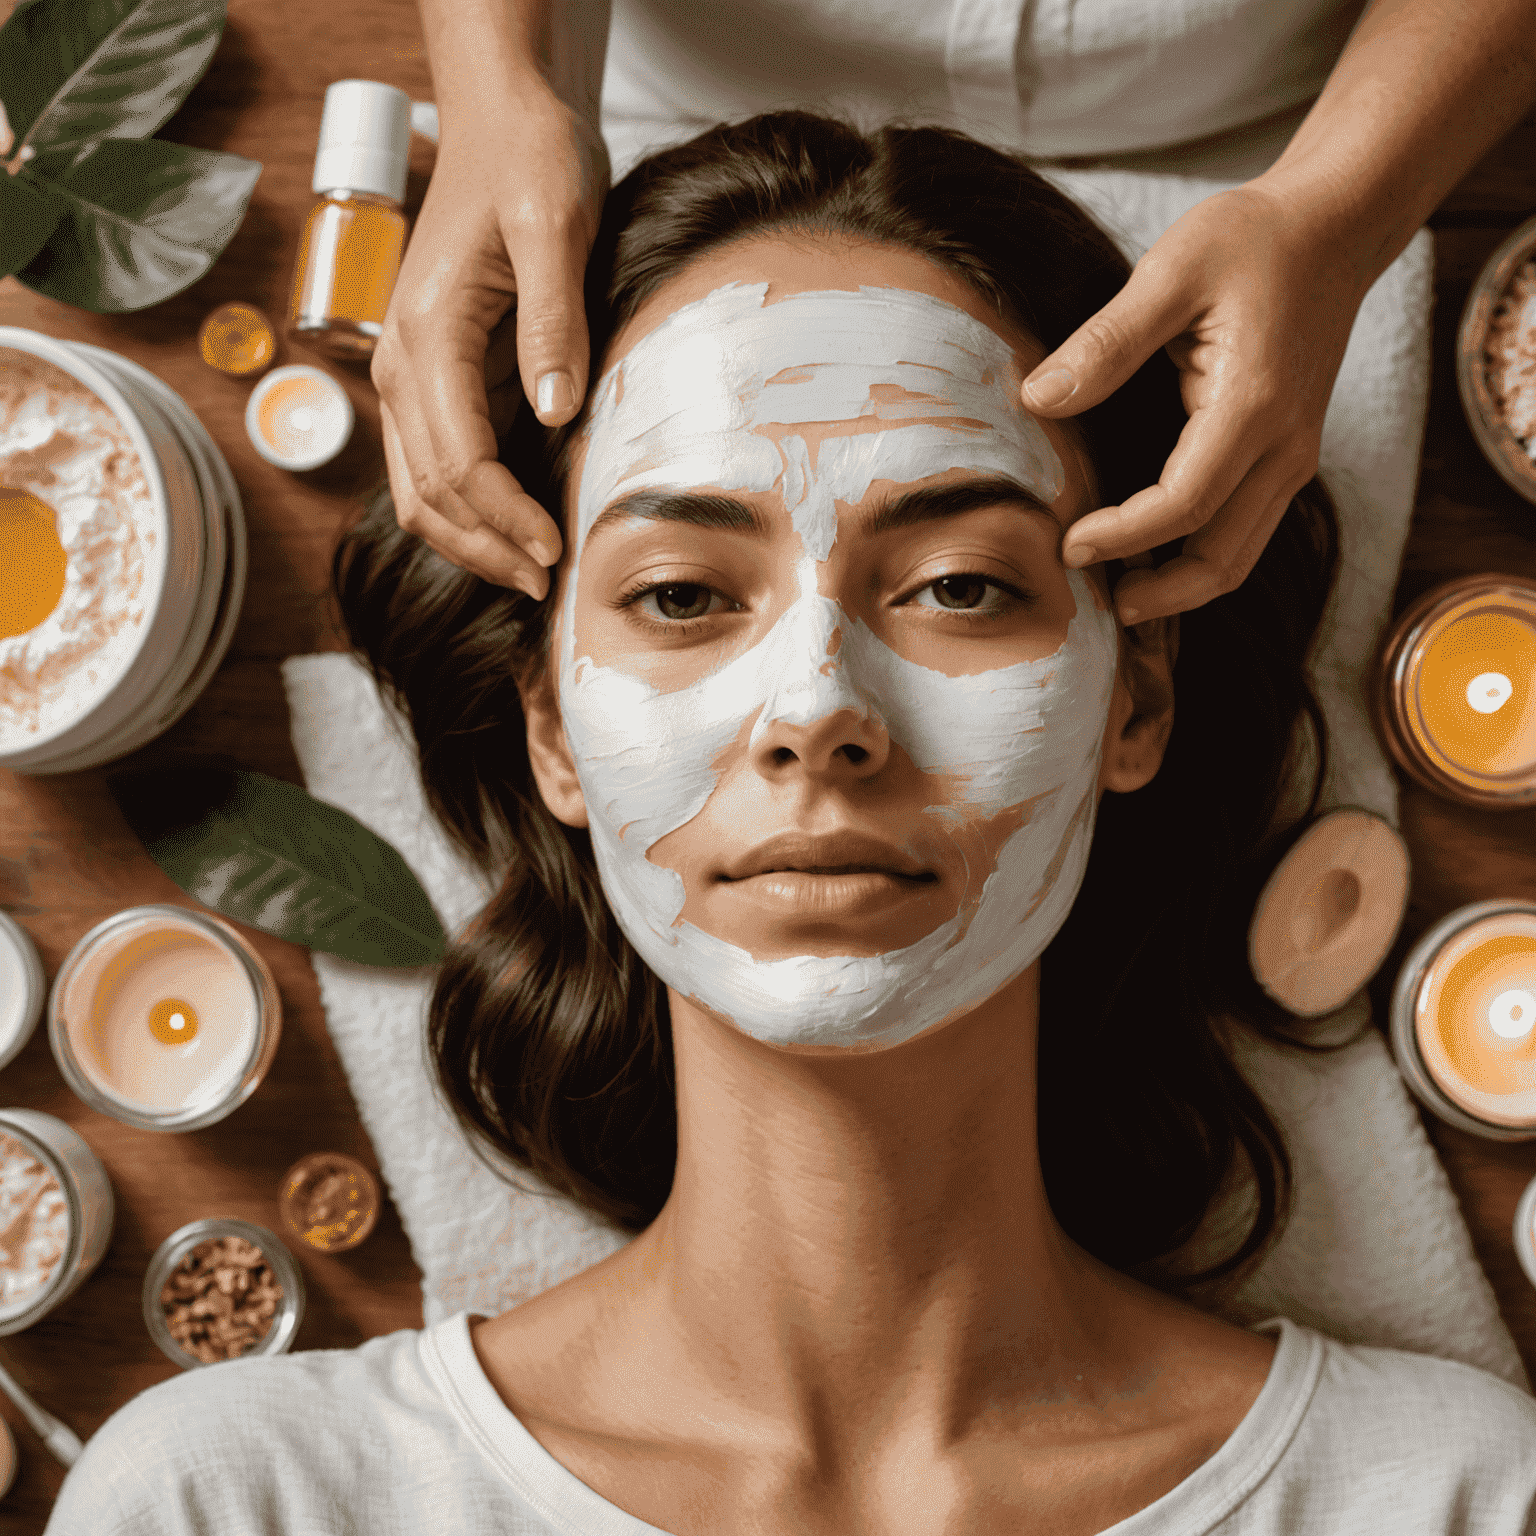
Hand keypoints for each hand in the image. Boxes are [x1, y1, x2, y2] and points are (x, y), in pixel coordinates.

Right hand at [371, 85, 607, 597]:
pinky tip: (518, 529)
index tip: (557, 551)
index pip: (456, 461)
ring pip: (421, 490)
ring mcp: (411, 375)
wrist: (502, 121)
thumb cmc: (530, 160)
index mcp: (426, 333)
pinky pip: (438, 465)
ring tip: (533, 573)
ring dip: (472, 540)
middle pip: (427, 493)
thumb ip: (554, 321)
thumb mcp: (555, 224)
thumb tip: (554, 412)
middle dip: (487, 548)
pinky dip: (471, 510)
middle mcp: (401, 363)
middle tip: (549, 585)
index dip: (505, 518)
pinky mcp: (436, 379)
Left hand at [1021, 182, 1366, 623]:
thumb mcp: (1171, 271)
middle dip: (1157, 592)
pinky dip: (1197, 558)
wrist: (1333, 228)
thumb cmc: (1253, 240)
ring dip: (1178, 587)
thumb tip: (1037, 398)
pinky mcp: (1286, 458)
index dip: (1124, 536)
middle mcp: (1286, 446)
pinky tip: (1148, 558)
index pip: (1184, 504)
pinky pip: (1243, 532)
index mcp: (1255, 405)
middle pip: (1222, 558)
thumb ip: (1105, 342)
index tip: (1068, 545)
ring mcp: (1293, 458)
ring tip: (1114, 592)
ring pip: (1237, 557)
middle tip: (1089, 593)